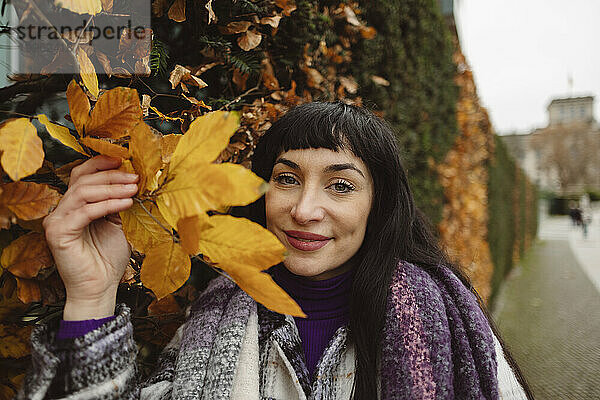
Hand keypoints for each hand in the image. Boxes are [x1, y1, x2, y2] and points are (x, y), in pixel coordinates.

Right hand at [43, 156, 137, 319]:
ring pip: (83, 192)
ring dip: (112, 188)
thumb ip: (120, 203)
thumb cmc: (108, 258)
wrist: (100, 287)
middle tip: (135, 177)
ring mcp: (56, 221)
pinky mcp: (58, 233)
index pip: (81, 175)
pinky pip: (85, 212)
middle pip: (83, 180)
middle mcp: (61, 210)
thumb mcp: (118, 224)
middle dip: (112, 176)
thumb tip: (135, 181)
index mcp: (74, 206)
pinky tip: (127, 203)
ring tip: (134, 189)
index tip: (124, 160)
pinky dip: (108, 204)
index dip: (100, 164)